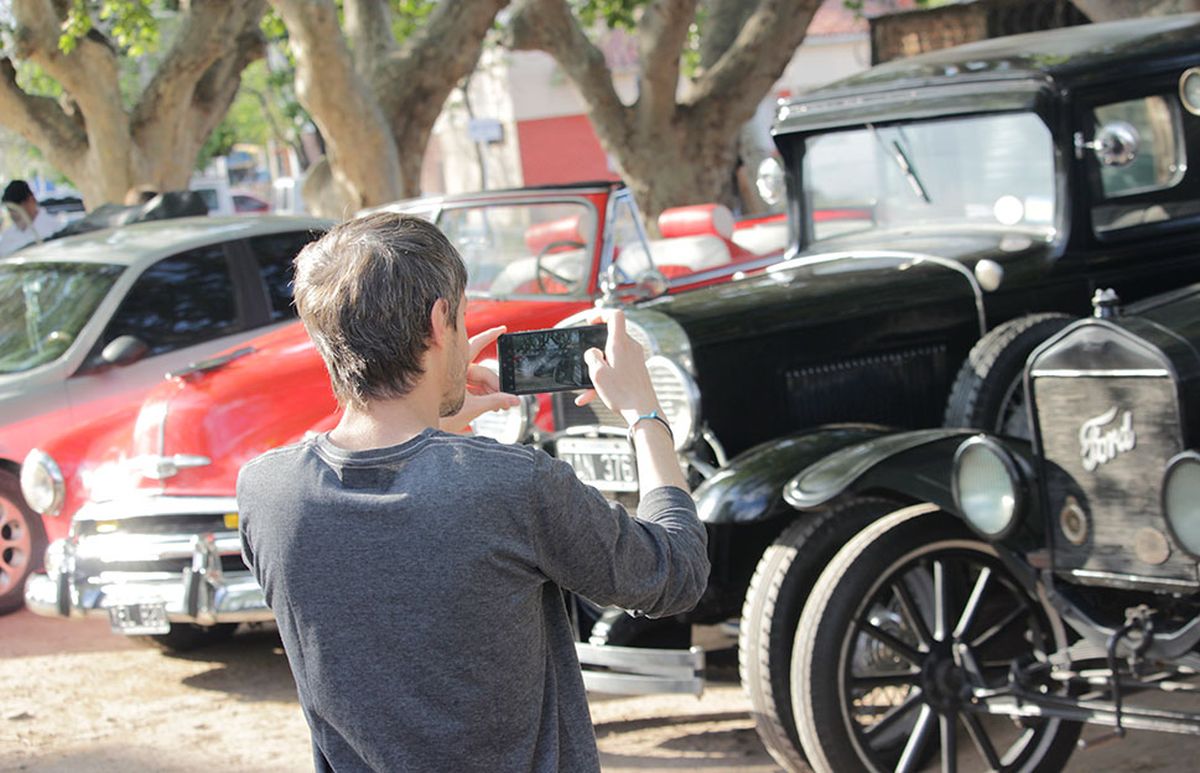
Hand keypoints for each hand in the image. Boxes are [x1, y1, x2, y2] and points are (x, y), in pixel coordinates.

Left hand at [440, 326, 520, 433]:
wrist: (421, 429)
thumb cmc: (438, 417)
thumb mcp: (471, 408)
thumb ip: (495, 401)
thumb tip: (514, 400)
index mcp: (453, 366)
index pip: (475, 345)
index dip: (490, 336)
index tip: (502, 330)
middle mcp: (451, 371)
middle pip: (481, 371)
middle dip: (496, 383)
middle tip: (508, 392)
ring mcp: (451, 382)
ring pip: (478, 382)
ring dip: (491, 392)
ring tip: (501, 406)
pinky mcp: (452, 393)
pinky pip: (472, 389)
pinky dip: (482, 396)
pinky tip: (493, 405)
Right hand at [574, 310, 660, 424]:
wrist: (644, 412)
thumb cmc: (622, 394)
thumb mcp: (597, 374)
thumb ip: (591, 357)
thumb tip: (592, 352)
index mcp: (620, 344)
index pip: (615, 315)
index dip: (601, 314)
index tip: (590, 321)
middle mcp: (631, 348)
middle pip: (611, 338)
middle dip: (595, 350)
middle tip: (587, 364)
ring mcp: (636, 359)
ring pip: (612, 357)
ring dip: (599, 369)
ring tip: (588, 388)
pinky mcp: (637, 370)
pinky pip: (618, 368)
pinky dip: (607, 378)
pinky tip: (593, 395)